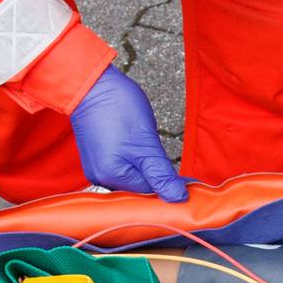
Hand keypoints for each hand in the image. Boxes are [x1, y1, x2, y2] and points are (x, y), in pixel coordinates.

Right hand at [69, 66, 187, 200]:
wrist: (91, 84)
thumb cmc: (117, 108)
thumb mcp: (146, 143)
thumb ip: (161, 174)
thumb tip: (178, 199)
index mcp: (112, 178)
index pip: (150, 193)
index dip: (171, 186)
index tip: (190, 181)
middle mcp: (100, 178)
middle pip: (139, 188)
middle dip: (157, 178)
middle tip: (168, 159)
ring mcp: (96, 168)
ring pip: (131, 177)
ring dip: (145, 168)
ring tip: (149, 147)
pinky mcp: (97, 157)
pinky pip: (121, 167)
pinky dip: (133, 161)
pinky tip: (136, 146)